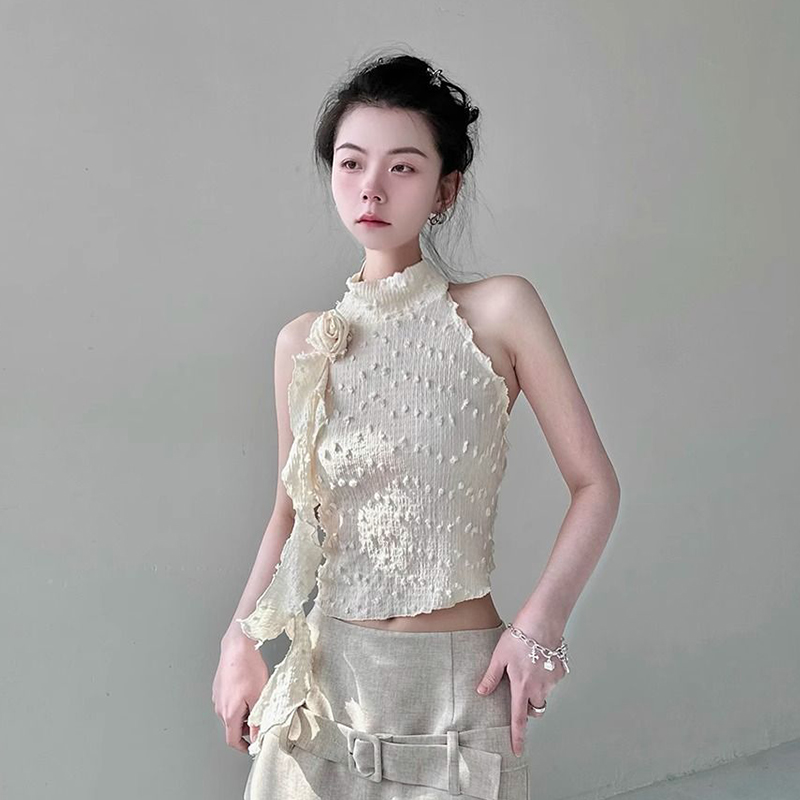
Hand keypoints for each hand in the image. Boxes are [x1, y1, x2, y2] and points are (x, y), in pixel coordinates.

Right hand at [212, 631, 269, 752]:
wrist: (237, 646)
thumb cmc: (248, 668)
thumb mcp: (259, 697)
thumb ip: (258, 721)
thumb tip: (258, 738)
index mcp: (229, 713)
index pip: (232, 740)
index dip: (244, 747)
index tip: (252, 747)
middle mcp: (219, 707)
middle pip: (232, 726)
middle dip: (247, 726)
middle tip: (260, 715)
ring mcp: (217, 696)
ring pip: (230, 713)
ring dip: (243, 712)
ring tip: (255, 697)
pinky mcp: (218, 687)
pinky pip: (228, 701)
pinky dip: (238, 701)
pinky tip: (247, 688)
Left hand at [475, 618, 566, 756]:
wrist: (542, 621)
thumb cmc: (519, 637)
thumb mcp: (499, 656)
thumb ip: (491, 676)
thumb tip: (482, 692)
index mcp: (522, 687)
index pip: (518, 719)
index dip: (517, 737)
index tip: (517, 751)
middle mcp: (539, 688)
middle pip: (533, 709)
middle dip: (527, 704)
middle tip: (519, 686)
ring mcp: (552, 681)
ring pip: (543, 695)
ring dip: (536, 689)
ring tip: (528, 665)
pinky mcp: (561, 671)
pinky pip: (552, 681)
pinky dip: (546, 676)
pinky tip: (540, 660)